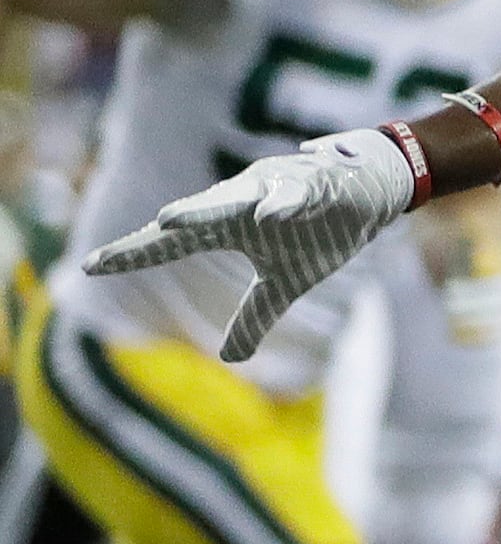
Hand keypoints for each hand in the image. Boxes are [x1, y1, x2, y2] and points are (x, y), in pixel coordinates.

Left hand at [84, 127, 418, 359]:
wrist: (369, 188)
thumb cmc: (319, 230)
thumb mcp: (286, 281)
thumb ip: (255, 315)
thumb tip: (229, 359)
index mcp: (228, 227)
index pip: (172, 245)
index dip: (133, 254)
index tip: (88, 267)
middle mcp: (241, 203)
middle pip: (192, 219)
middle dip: (154, 233)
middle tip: (110, 253)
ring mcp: (275, 189)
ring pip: (233, 198)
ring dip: (202, 208)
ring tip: (169, 220)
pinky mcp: (315, 184)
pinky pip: (296, 193)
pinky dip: (283, 202)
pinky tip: (270, 215)